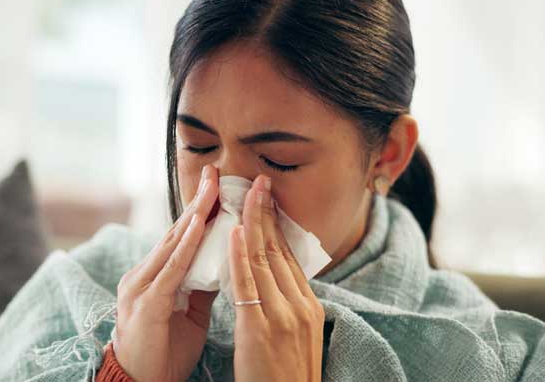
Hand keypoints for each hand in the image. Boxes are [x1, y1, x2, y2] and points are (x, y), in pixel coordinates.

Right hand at [112, 163, 220, 380]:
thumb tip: (226, 261)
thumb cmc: (164, 350)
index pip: (182, 236)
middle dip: (198, 201)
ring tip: (212, 188)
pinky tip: (198, 225)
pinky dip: (186, 244)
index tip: (218, 185)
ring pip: (173, 243)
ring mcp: (141, 286)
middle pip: (177, 231)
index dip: (200, 211)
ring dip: (194, 214)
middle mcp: (144, 274)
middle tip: (215, 172)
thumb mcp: (190, 312)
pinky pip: (171, 268)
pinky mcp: (146, 302)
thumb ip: (203, 284)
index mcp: (155, 276)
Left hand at [228, 174, 324, 381]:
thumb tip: (275, 279)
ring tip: (245, 193)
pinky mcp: (261, 329)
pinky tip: (235, 230)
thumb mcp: (297, 336)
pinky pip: (248, 284)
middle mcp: (300, 306)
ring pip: (264, 260)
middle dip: (267, 213)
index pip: (289, 257)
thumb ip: (288, 306)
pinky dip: (240, 255)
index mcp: (309, 306)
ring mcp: (283, 316)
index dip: (276, 226)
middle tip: (258, 182)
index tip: (266, 200)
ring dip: (253, 223)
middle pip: (279, 251)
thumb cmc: (286, 376)